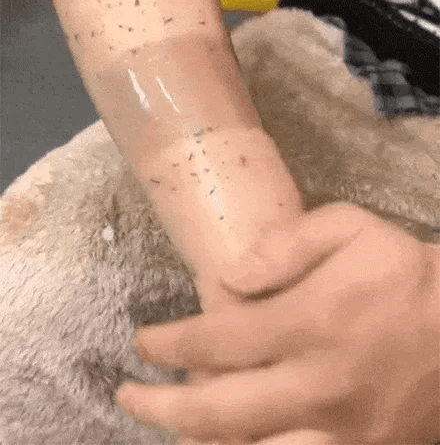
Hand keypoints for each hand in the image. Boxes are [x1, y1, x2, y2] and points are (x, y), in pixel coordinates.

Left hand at [117, 204, 439, 443]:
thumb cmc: (400, 270)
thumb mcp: (350, 228)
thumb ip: (287, 244)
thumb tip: (228, 276)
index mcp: (312, 322)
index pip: (218, 340)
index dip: (170, 345)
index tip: (143, 343)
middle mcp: (318, 384)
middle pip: (219, 411)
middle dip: (160, 407)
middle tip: (128, 396)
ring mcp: (340, 430)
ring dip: (198, 443)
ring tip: (169, 428)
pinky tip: (226, 442)